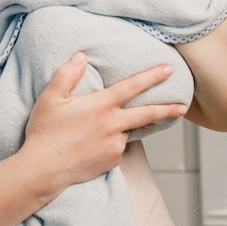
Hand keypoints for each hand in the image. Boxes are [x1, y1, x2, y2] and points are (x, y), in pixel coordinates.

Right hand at [21, 54, 186, 191]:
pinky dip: (114, 141)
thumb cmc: (44, 132)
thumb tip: (81, 56)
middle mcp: (112, 125)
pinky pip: (119, 146)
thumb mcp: (51, 97)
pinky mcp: (112, 161)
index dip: (152, 76)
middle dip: (167, 108)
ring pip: (129, 130)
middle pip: (147, 114)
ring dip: (129, 126)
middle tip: (183, 106)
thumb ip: (68, 73)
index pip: (132, 86)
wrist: (43, 169)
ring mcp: (114, 145)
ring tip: (120, 123)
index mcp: (100, 106)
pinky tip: (98, 142)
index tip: (168, 69)